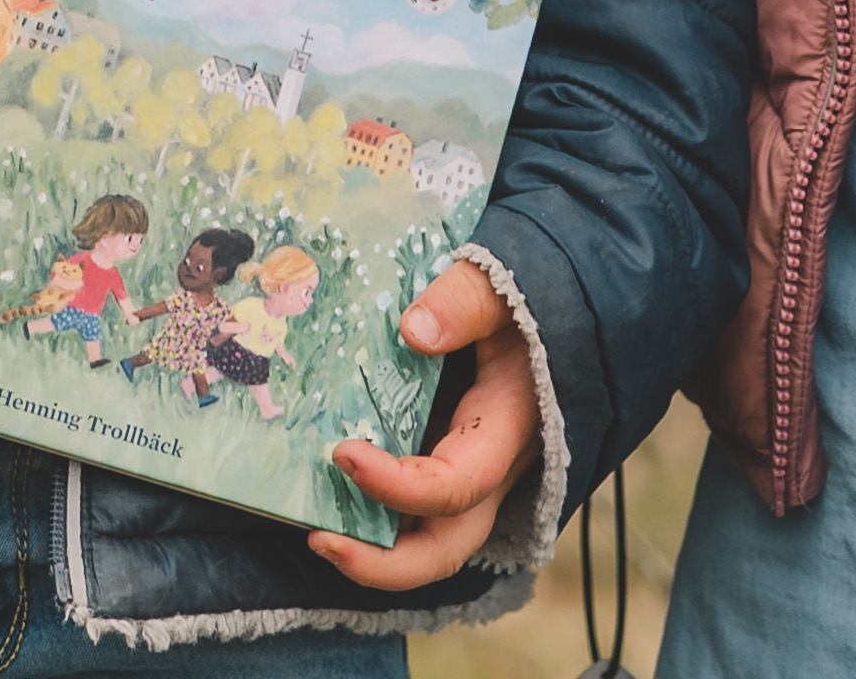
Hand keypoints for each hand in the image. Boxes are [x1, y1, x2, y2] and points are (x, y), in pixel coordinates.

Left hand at [313, 257, 532, 594]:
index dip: (400, 486)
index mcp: (505, 433)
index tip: (344, 453)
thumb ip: (468, 301)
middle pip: (444, 548)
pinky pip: (406, 510)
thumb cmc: (523, 303)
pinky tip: (322, 492)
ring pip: (423, 540)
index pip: (457, 486)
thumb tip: (415, 329)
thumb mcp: (504, 291)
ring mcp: (462, 473)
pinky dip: (367, 514)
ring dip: (369, 549)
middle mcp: (485, 470)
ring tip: (312, 528)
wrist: (543, 316)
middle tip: (321, 541)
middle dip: (383, 564)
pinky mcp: (438, 462)